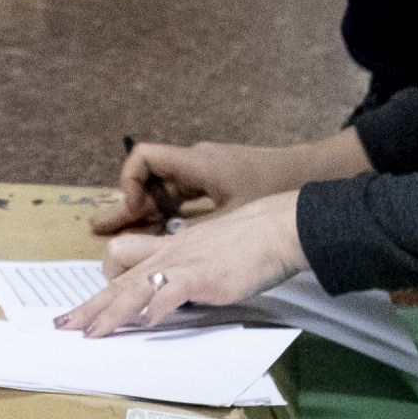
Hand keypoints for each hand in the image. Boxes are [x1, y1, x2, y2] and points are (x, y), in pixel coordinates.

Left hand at [59, 190, 306, 334]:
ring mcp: (183, 265)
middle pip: (118, 282)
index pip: (121, 272)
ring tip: (93, 332)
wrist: (274, 229)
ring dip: (112, 313)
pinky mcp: (203, 275)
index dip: (98, 293)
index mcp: (166, 252)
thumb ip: (182, 274)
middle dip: (89, 307)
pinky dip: (158, 308)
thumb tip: (166, 299)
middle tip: (64, 326)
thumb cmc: (244, 244)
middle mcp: (167, 257)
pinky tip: (148, 323)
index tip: (78, 311)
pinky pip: (172, 291)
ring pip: (135, 288)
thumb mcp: (204, 256)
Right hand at [84, 134, 350, 237]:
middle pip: (150, 179)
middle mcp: (197, 164)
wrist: (316, 178)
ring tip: (124, 238)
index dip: (130, 183)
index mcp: (196, 163)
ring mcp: (209, 174)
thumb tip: (163, 260)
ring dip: (148, 214)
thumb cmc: (277, 190)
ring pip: (167, 192)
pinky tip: (166, 236)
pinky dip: (172, 215)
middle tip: (101, 229)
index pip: (143, 158)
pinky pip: (186, 198)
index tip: (135, 211)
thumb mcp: (231, 219)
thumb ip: (195, 238)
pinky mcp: (222, 186)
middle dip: (128, 206)